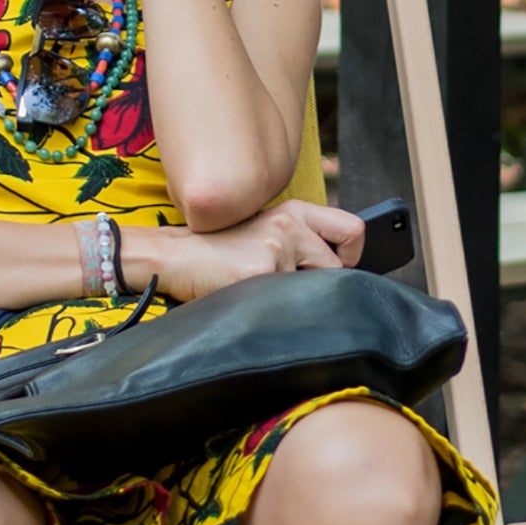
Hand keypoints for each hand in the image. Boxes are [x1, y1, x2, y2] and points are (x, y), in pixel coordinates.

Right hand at [147, 198, 364, 299]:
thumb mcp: (265, 233)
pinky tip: (248, 299)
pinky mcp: (263, 272)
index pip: (352, 230)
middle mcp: (290, 225)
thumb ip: (302, 243)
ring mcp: (278, 248)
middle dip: (319, 288)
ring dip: (293, 302)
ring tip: (262, 293)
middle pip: (337, 269)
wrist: (173, 257)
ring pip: (314, 291)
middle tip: (288, 291)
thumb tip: (340, 274)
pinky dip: (273, 312)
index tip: (337, 270)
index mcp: (294, 212)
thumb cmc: (218, 253)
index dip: (351, 256)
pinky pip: (288, 306)